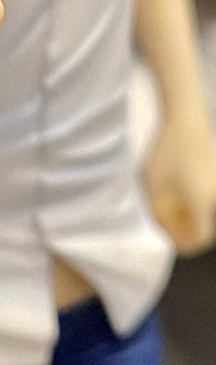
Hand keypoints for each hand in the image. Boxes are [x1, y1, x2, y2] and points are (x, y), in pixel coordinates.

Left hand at [142, 119, 215, 255]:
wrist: (185, 119)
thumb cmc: (167, 153)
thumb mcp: (154, 187)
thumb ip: (157, 212)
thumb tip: (161, 228)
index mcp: (201, 203)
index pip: (200, 237)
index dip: (185, 245)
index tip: (169, 242)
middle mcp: (214, 196)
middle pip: (202, 224)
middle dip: (181, 228)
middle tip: (161, 222)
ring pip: (202, 210)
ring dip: (184, 212)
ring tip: (162, 203)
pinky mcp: (213, 173)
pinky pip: (203, 196)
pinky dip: (188, 199)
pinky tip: (171, 190)